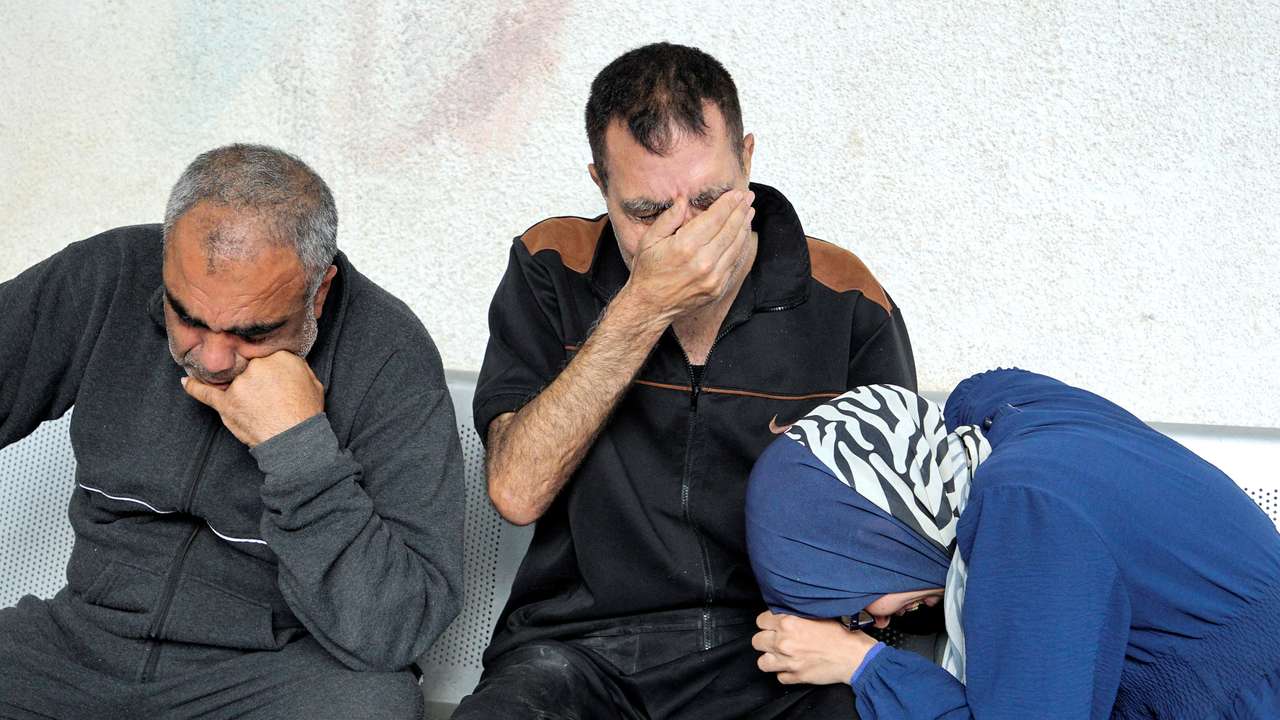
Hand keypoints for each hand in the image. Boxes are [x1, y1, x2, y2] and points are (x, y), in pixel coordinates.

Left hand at [182, 351, 324, 447]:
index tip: (269, 374)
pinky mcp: (226, 403)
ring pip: (229, 376)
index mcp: (280, 356)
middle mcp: (257, 366)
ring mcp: (239, 384)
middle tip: (262, 390)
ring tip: (243, 398)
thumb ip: (296, 366)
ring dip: (232, 384)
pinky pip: (205, 392)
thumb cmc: (306, 413)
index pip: (266, 351)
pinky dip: (194, 387)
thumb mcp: (313, 381)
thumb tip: (285, 361)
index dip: (267, 364)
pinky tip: (186, 382)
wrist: (295, 440)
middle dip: (252, 374)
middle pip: (247, 362)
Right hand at [621, 189, 755, 322]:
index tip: (736, 194)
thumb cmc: (648, 273)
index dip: (728, 203)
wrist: (650, 306)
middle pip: (730, 229)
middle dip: (741, 210)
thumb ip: (669, 218)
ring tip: (748, 212)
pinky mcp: (718, 288)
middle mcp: (703, 262)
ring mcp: (713, 277)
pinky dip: (741, 246)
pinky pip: (734, 262)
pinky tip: (742, 235)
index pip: (715, 218)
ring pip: (736, 246)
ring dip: (744, 226)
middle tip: (748, 198)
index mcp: (686, 246)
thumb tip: (683, 200)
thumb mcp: (649, 240)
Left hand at [752, 611, 877, 685]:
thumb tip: (784, 614)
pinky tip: (792, 666)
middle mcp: (784, 642)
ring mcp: (788, 662)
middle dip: (765, 639)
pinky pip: (779, 677)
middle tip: (776, 639)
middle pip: (757, 641)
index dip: (767, 622)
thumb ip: (796, 615)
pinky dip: (784, 673)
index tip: (773, 624)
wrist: (855, 657)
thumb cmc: (842, 634)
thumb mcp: (817, 614)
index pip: (761, 621)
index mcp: (788, 623)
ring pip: (763, 662)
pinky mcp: (796, 677)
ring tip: (780, 655)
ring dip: (770, 658)